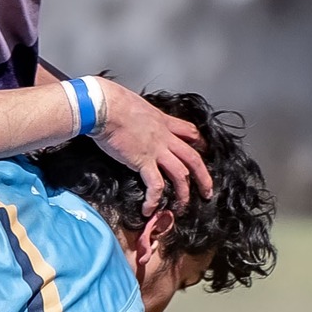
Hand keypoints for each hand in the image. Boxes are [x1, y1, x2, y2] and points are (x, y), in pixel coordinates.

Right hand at [95, 82, 211, 212]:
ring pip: (181, 174)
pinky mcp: (143, 161)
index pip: (189, 132)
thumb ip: (139, 115)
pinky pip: (155, 184)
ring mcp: (156, 150)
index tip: (202, 150)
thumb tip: (131, 116)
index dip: (198, 143)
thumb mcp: (134, 105)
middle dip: (203, 177)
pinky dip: (154, 199)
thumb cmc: (112, 102)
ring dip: (184, 193)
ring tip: (182, 207)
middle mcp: (164, 137)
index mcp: (162, 121)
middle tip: (207, 191)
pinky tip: (149, 208)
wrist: (104, 105)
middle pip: (193, 158)